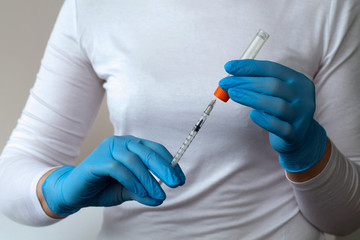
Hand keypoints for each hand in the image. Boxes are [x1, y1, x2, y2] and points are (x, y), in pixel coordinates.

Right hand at [41, 135, 185, 215]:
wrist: (75, 193)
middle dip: (164, 169)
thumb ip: (143, 191)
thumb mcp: (128, 190)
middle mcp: (121, 143)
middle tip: (175, 184)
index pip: (155, 149)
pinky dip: (133, 182)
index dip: (170, 163)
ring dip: (149, 180)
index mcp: (131, 145)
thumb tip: (160, 198)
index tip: (180, 178)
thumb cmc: (103, 188)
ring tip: (159, 195)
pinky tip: (141, 193)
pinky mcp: (97, 161)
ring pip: (134, 161)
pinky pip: (119, 170)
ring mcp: (108, 149)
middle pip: (148, 152)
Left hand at [219, 59, 326, 171]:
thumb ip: (257, 84)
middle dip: (245, 82)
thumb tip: (230, 77)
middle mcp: (303, 96)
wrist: (300, 137)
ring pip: (276, 105)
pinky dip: (264, 120)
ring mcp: (300, 115)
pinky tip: (252, 115)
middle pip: (272, 85)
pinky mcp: (295, 133)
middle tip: (224, 83)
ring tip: (232, 94)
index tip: (228, 67)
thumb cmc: (280, 110)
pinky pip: (278, 126)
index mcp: (298, 80)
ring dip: (251, 98)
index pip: (272, 69)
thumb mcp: (273, 94)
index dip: (249, 67)